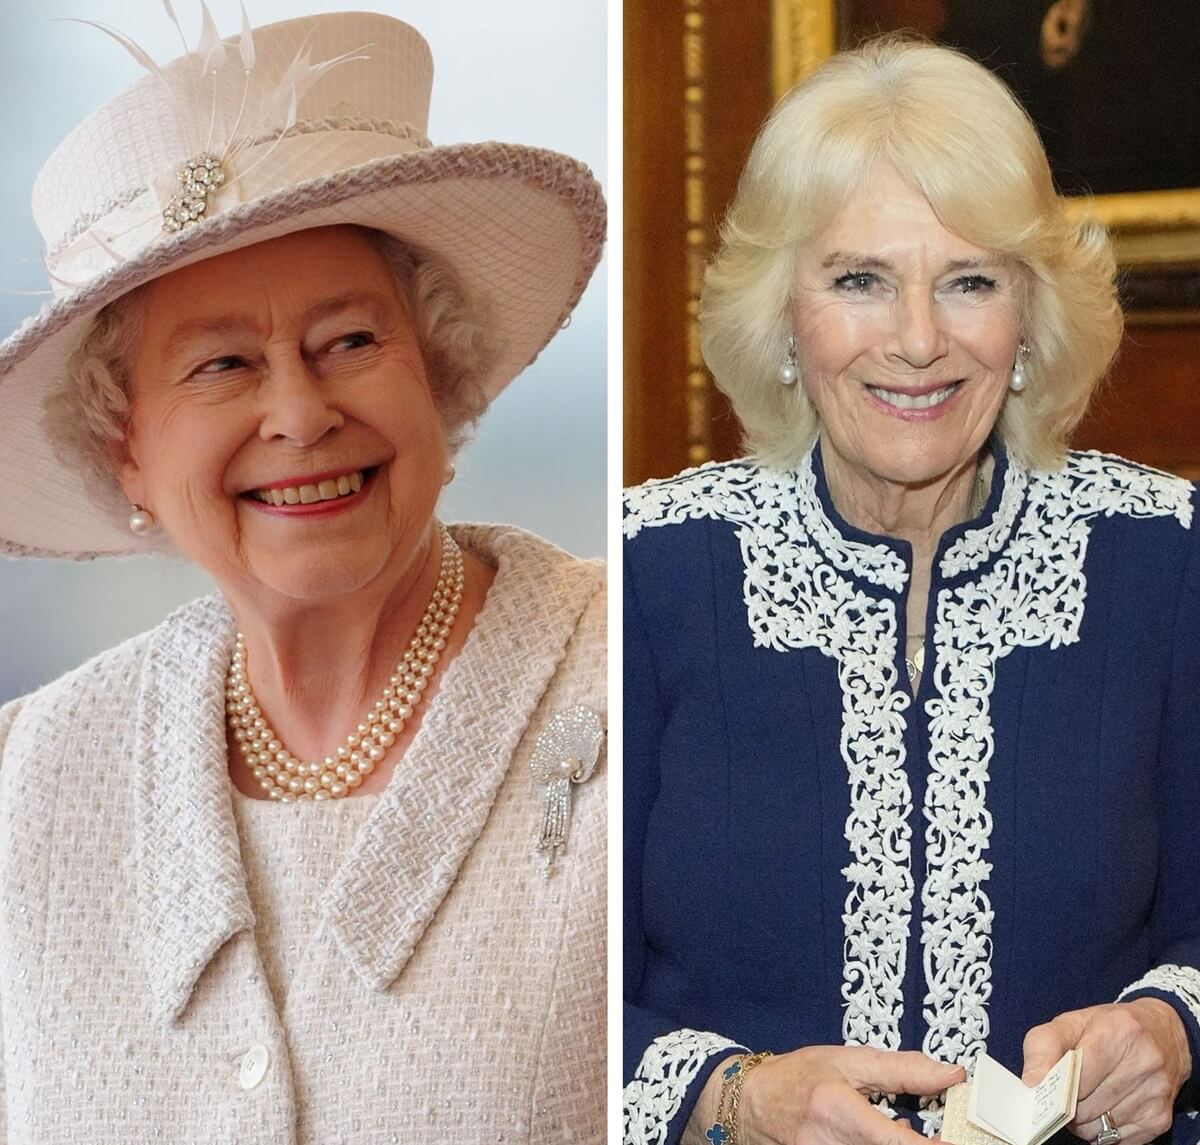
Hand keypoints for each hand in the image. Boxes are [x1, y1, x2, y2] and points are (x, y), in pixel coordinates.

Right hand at [684, 1045, 964, 1144]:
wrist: (750, 1105)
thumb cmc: (798, 1077)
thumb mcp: (847, 1061)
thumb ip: (902, 1069)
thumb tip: (952, 1073)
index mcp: (839, 1112)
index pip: (897, 1144)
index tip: (959, 1143)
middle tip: (941, 1138)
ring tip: (904, 1137)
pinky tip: (879, 1143)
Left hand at [1022, 999, 1190, 1144]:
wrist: (1162, 1033)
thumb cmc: (1109, 1027)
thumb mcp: (1070, 1023)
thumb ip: (1043, 1047)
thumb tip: (1032, 1082)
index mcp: (1119, 1031)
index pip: (1079, 1073)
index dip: (1057, 1086)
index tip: (1046, 1089)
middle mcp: (1144, 1062)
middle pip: (1087, 1105)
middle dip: (1067, 1105)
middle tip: (1063, 1094)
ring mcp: (1155, 1093)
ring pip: (1101, 1126)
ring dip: (1083, 1121)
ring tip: (1083, 1100)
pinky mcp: (1160, 1118)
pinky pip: (1118, 1140)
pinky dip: (1103, 1130)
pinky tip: (1103, 1109)